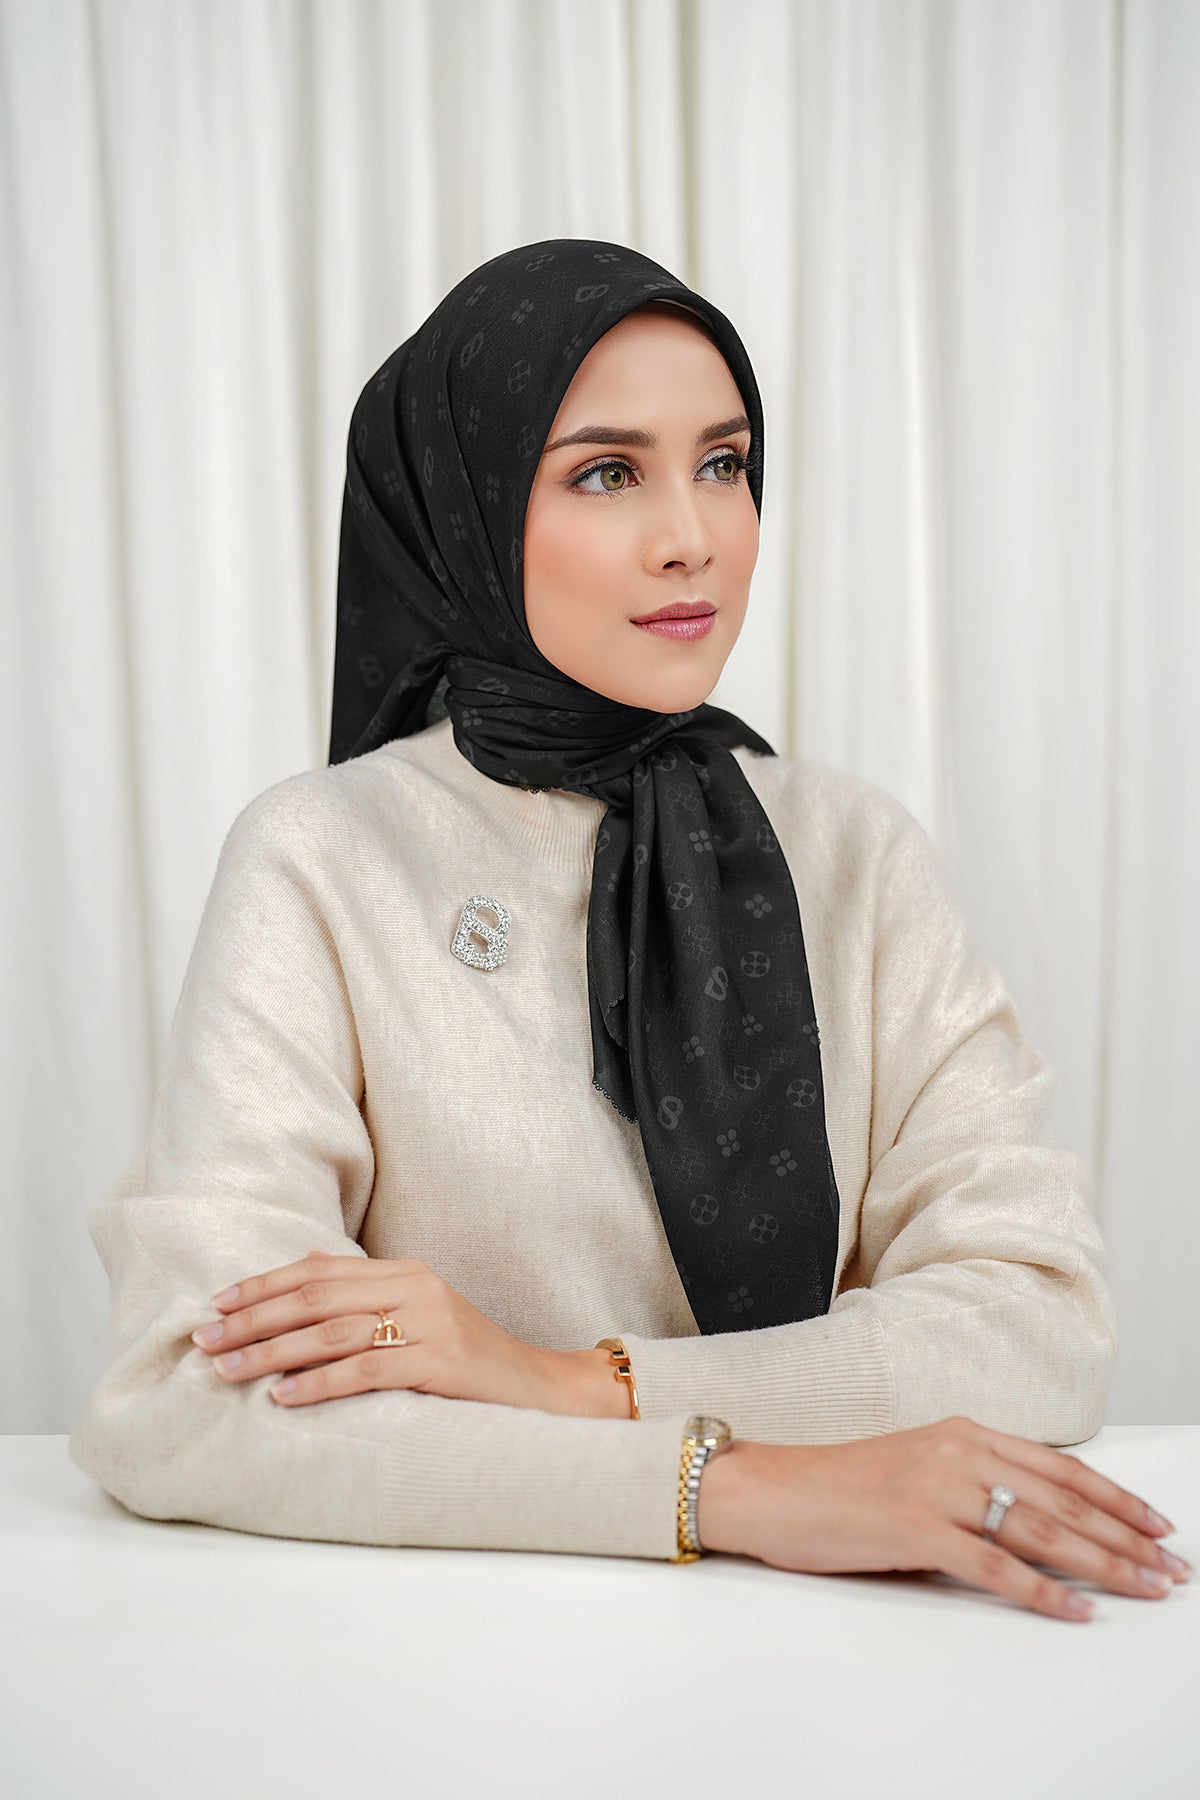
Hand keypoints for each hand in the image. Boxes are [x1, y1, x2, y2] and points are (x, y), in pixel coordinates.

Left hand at [190, 1249, 568, 1412]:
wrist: (541, 1388)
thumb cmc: (470, 1363)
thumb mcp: (419, 1321)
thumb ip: (368, 1306)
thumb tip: (295, 1300)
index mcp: (406, 1271)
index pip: (319, 1269)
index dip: (264, 1285)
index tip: (217, 1303)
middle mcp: (415, 1287)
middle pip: (316, 1295)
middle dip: (254, 1318)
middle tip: (205, 1340)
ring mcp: (430, 1322)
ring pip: (332, 1331)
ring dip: (272, 1352)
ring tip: (229, 1371)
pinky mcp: (440, 1360)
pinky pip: (365, 1369)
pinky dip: (318, 1383)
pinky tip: (283, 1397)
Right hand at [696, 1415, 1192, 1622]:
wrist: (772, 1488)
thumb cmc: (837, 1486)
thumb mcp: (915, 1467)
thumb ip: (970, 1483)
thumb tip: (1028, 1521)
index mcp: (961, 1433)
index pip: (1058, 1467)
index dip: (1113, 1497)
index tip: (1154, 1525)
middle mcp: (958, 1452)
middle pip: (1063, 1499)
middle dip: (1125, 1536)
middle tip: (1171, 1567)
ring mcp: (938, 1488)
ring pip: (1042, 1530)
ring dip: (1103, 1564)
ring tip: (1145, 1588)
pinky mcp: (915, 1527)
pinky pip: (995, 1566)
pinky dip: (1043, 1591)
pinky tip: (1076, 1609)